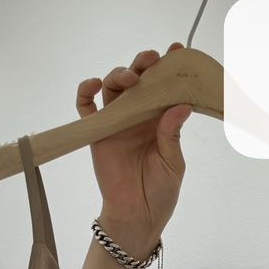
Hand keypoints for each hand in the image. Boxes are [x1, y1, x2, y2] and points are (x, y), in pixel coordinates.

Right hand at [77, 47, 190, 259]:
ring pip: (113, 88)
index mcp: (160, 120)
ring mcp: (117, 122)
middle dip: (145, 65)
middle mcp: (138, 116)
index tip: (177, 51)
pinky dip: (86, 91)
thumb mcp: (173, 163)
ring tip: (130, 78)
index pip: (165, 88)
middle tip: (153, 59)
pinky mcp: (97, 132)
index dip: (170, 68)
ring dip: (119, 75)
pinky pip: (86, 107)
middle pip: (138, 81)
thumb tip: (182, 105)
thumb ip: (173, 134)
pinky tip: (93, 84)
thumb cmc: (160, 192)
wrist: (137, 216)